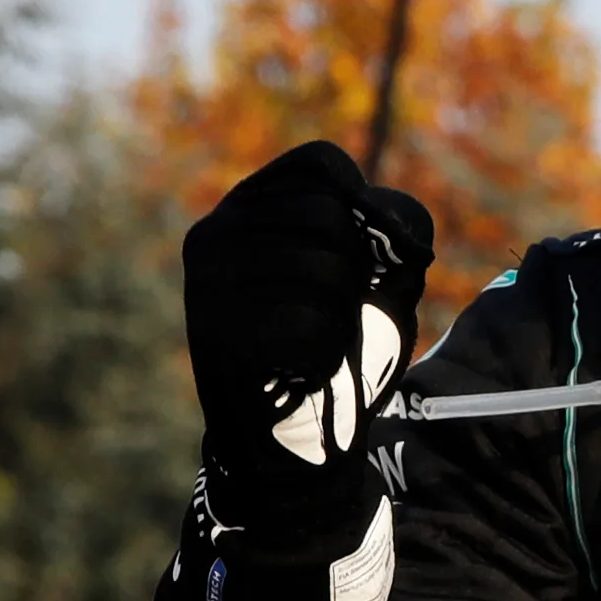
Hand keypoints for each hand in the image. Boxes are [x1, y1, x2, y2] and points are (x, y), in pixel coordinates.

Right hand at [183, 141, 434, 525]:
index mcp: (248, 206)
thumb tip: (383, 222)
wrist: (295, 438)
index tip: (365, 254)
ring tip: (319, 341)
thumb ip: (393, 223)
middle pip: (329, 215)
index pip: (321, 162)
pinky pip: (311, 326)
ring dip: (346, 317)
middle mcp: (214, 234)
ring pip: (325, 271)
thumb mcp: (377, 270)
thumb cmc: (339, 341)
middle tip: (335, 312)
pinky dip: (329, 353)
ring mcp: (207, 286)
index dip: (364, 205)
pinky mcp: (215, 338)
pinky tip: (304, 368)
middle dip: (357, 271)